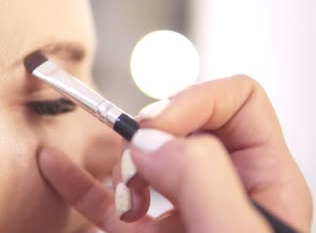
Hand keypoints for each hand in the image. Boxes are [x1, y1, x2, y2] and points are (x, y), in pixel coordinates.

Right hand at [38, 75, 311, 231]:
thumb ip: (202, 179)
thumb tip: (151, 141)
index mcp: (264, 178)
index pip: (237, 101)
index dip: (194, 102)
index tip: (158, 133)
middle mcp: (223, 187)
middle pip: (185, 122)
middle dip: (152, 137)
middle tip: (137, 174)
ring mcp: (179, 209)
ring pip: (143, 156)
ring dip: (116, 159)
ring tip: (116, 189)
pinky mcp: (144, 232)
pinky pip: (107, 196)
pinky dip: (79, 178)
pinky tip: (55, 165)